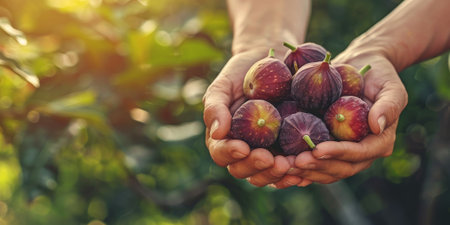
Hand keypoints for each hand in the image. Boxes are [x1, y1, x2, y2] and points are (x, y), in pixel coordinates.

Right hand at [203, 48, 307, 186]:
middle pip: (243, 170)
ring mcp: (267, 153)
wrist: (273, 61)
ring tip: (289, 165)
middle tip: (269, 159)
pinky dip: (296, 173)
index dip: (230, 153)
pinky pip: (290, 170)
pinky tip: (303, 170)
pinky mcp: (288, 152)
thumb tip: (217, 134)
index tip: (242, 147)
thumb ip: (215, 106)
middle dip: (255, 167)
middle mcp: (244, 150)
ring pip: (266, 175)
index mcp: (224, 137)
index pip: (221, 153)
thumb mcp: (224, 84)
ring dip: (276, 174)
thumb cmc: (242, 73)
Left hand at [290, 49, 407, 183]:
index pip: (360, 153)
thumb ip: (388, 106)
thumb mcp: (390, 86)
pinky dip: (298, 167)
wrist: (361, 67)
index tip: (318, 150)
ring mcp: (342, 152)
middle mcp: (361, 153)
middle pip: (340, 168)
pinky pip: (313, 162)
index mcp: (379, 142)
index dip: (339, 154)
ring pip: (325, 170)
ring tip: (283, 165)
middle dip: (318, 167)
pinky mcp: (327, 146)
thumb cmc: (379, 75)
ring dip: (304, 171)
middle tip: (295, 162)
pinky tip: (280, 165)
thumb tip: (377, 126)